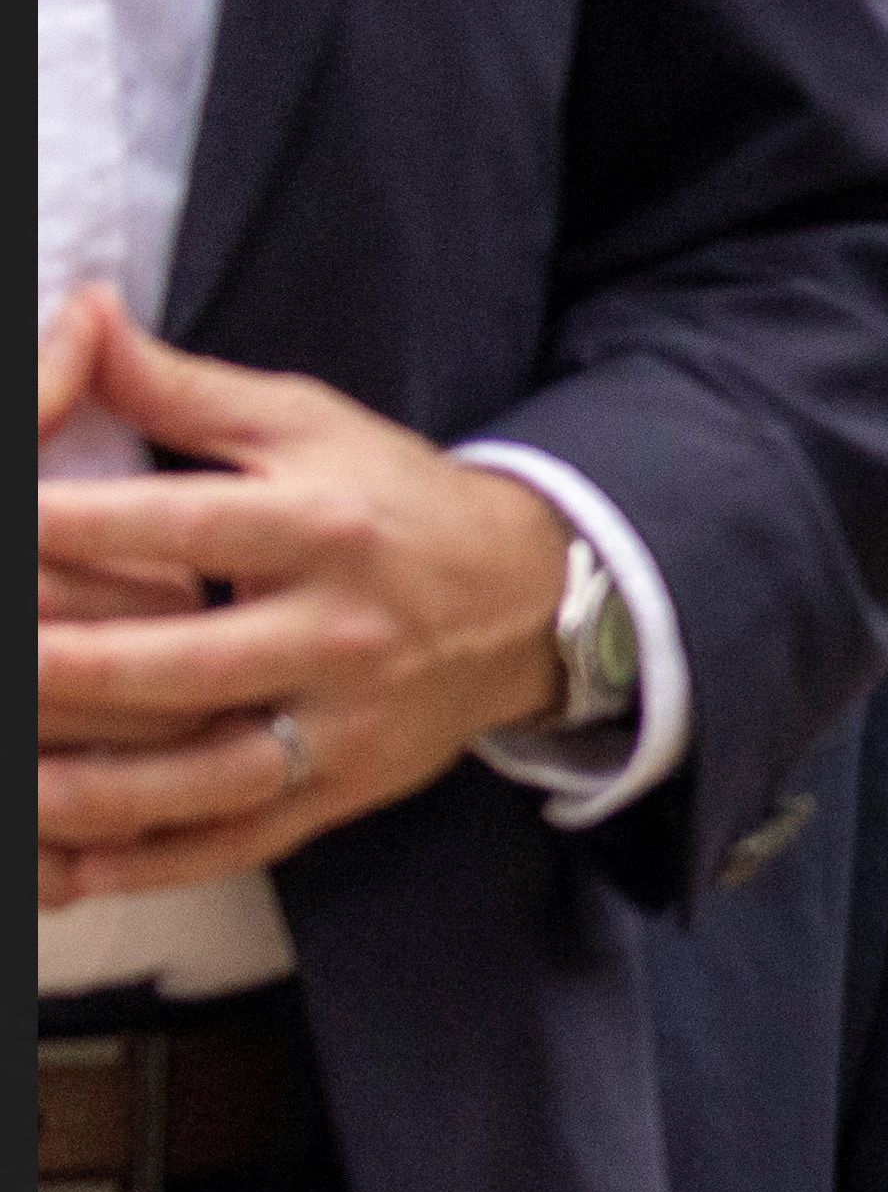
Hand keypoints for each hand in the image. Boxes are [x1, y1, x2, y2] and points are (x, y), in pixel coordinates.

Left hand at [36, 295, 568, 905]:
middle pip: (177, 667)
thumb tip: (79, 321)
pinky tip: (61, 871)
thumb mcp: (306, 424)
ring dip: (82, 789)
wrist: (531, 600)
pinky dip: (140, 866)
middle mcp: (338, 634)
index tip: (7, 521)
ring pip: (197, 778)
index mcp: (325, 528)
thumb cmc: (393, 503)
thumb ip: (183, 389)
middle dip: (58, 670)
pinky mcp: (338, 794)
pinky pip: (231, 843)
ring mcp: (341, 727)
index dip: (72, 526)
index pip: (183, 528)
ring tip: (8, 777)